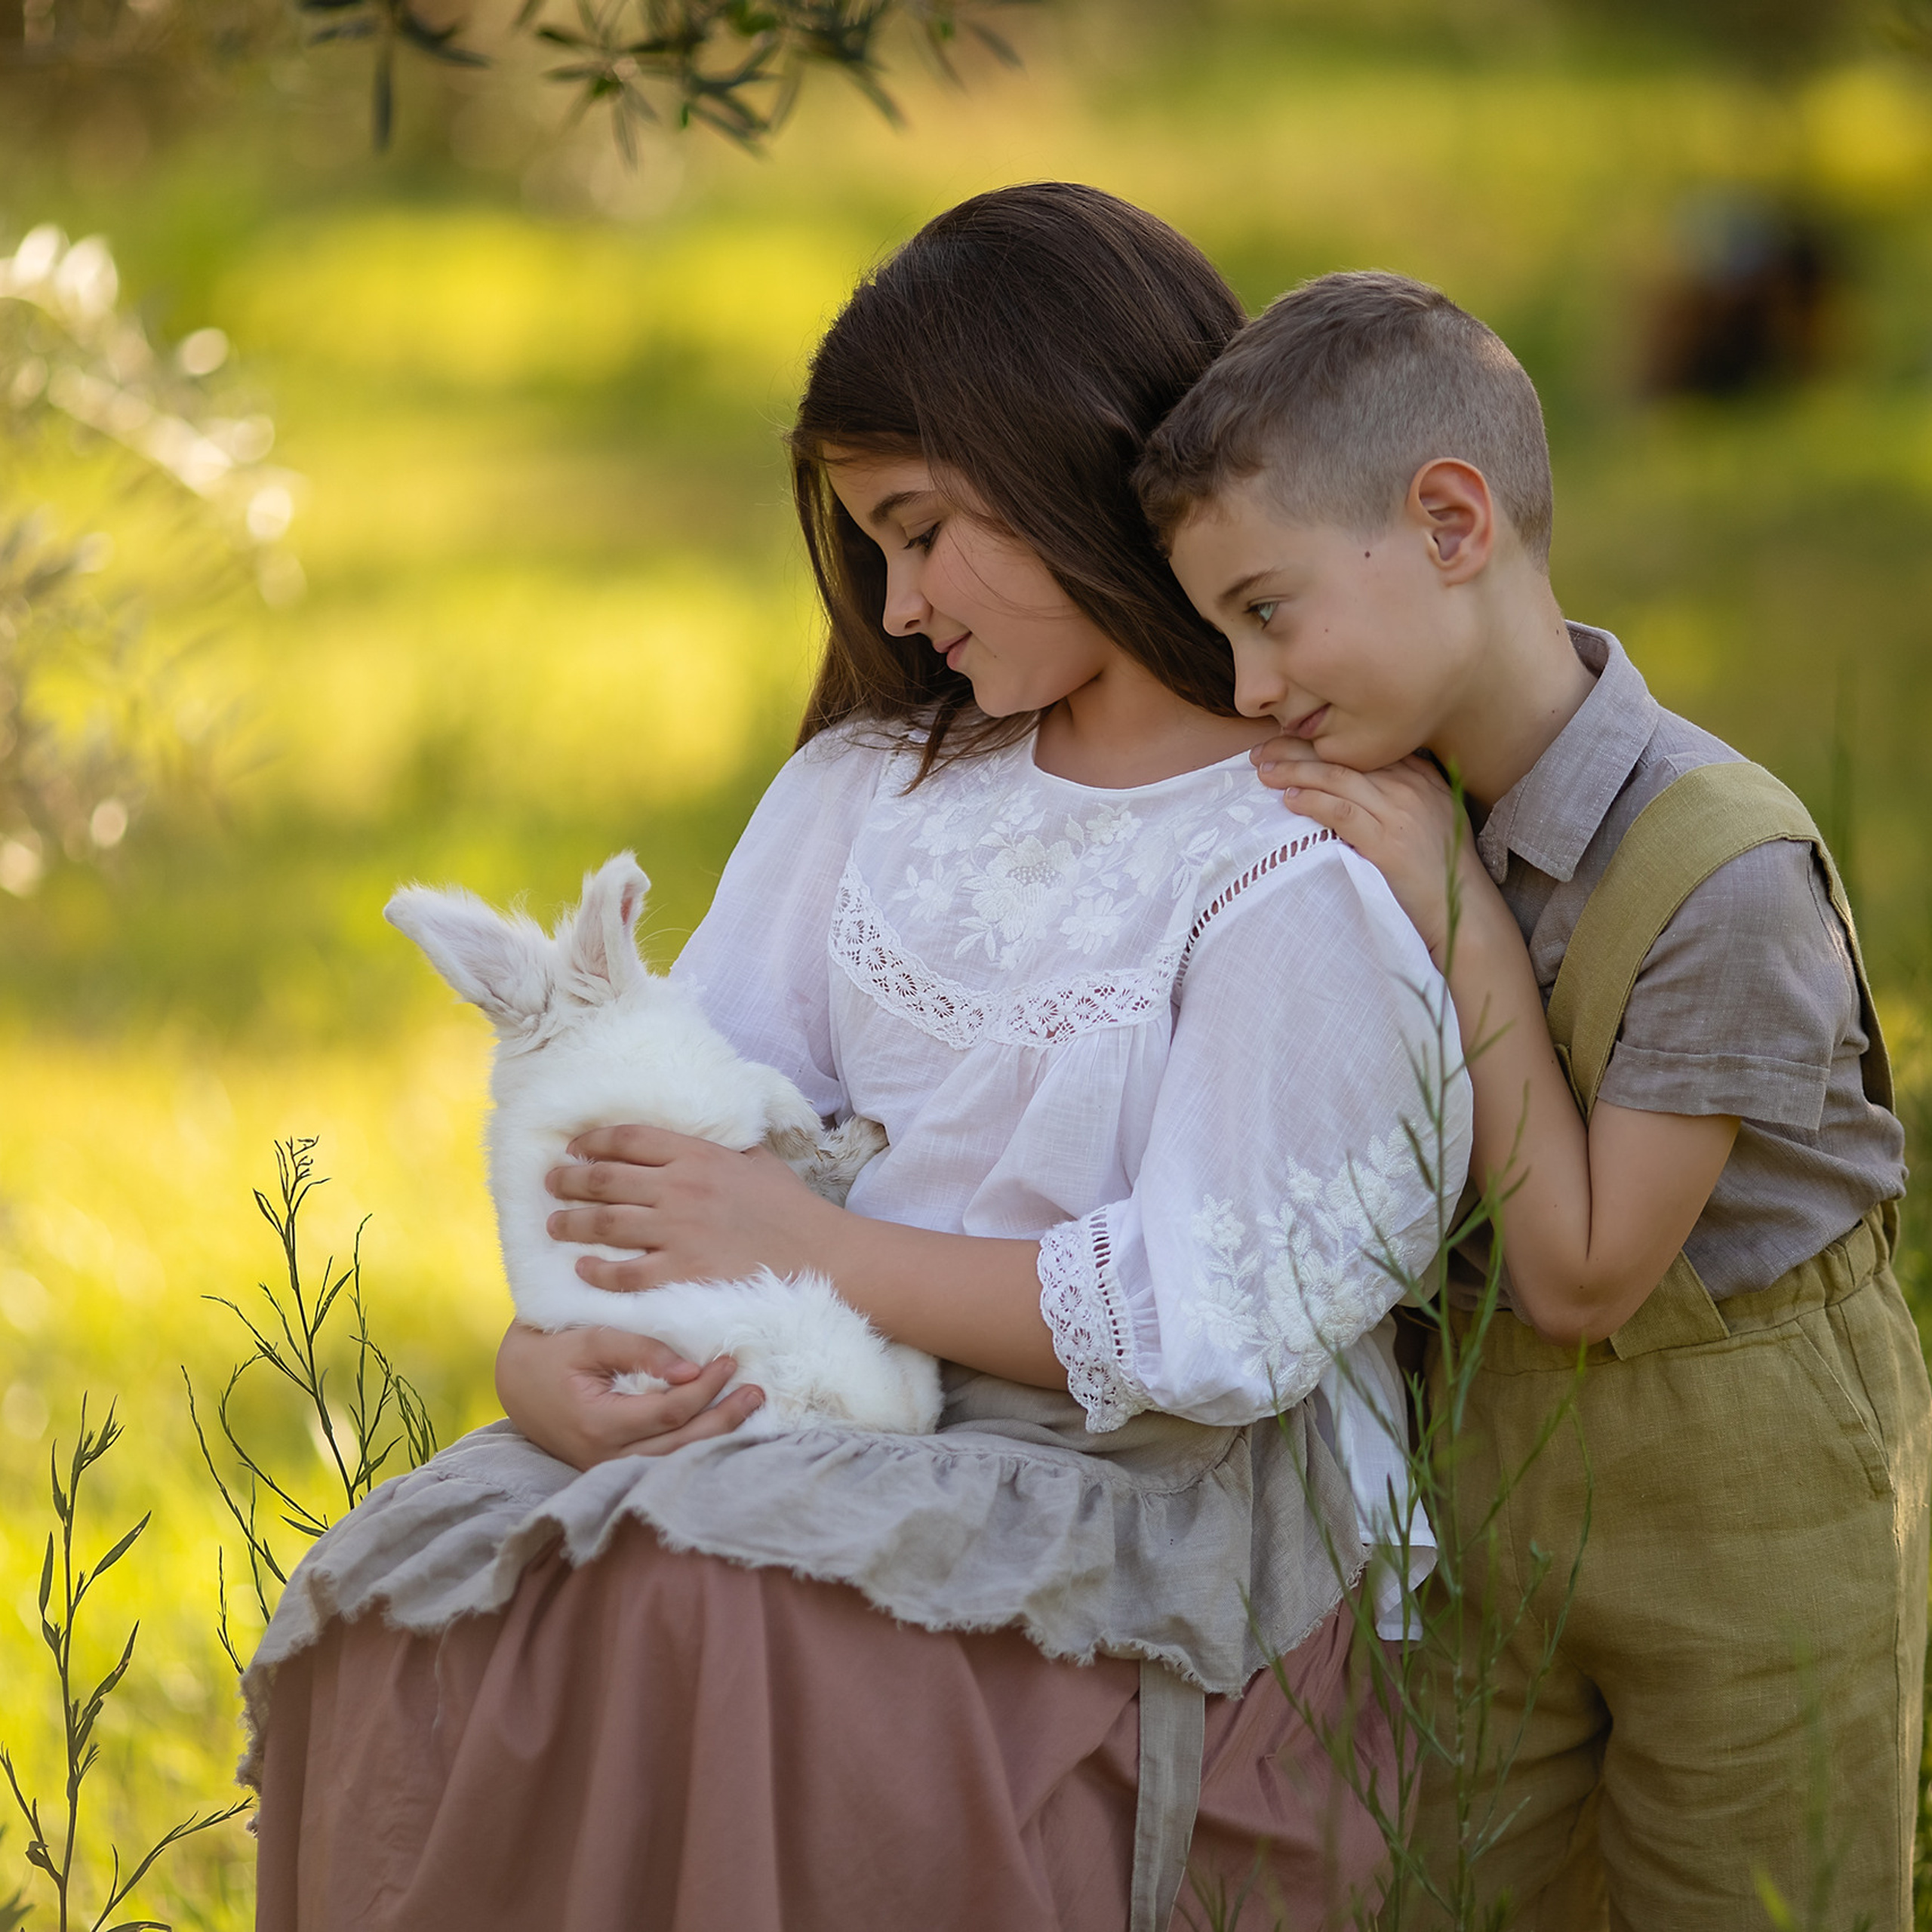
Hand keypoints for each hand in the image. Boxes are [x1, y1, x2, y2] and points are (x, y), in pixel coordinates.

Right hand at [495, 1321, 764, 1470]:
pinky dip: (695, 1444)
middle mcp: (605, 1457)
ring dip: (716, 1435)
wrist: (513, 1380)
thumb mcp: (590, 1338)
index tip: (729, 1360)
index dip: (705, 1388)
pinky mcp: (614, 1466)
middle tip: (756, 1390)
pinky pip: (663, 1460)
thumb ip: (639, 1350)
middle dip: (724, 1418)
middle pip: (681, 1444)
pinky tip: (722, 1425)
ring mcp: (609, 1468)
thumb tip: (690, 1369)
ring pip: (676, 1460)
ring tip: (749, 1408)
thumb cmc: (550, 1350)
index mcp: (598, 1423)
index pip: (670, 1412)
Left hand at [545, 1124, 839, 1290]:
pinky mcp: (682, 1274)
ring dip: (570, 1223)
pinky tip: (584, 1269)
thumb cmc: (791, 1210)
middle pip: (605, 1179)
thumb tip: (704, 1137)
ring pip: (604, 1224)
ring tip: (554, 1224)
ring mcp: (678, 1232)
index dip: (592, 1141)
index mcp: (698, 1155)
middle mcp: (680, 1189)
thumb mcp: (758, 1162)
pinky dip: (597, 1271)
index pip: (628, 1139)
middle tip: (550, 1182)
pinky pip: (624, 1273)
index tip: (574, 1147)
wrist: (821, 1256)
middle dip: (568, 1179)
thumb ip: (724, 1148)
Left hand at [1251, 740, 1485, 963]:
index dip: (1316, 739)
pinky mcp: (1388, 841)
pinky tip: (1289, 800)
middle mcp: (1411, 785)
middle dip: (1295, 749)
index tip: (1283, 739)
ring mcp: (1400, 811)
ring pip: (1336, 778)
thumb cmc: (1439, 867)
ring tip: (1263, 772)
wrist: (1462, 905)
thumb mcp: (1427, 816)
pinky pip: (1340, 812)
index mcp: (1420, 775)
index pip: (1359, 745)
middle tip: (1260, 751)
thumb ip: (1398, 793)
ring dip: (1293, 772)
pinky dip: (1311, 802)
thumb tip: (1349, 783)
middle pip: (1343, 755)